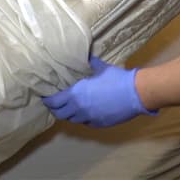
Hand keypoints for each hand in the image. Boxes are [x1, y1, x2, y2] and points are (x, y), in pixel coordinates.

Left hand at [41, 55, 155, 126]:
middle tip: (56, 103)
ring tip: (70, 107)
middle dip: (56, 109)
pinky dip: (82, 117)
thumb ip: (89, 63)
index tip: (45, 97)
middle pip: (60, 114)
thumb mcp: (100, 67)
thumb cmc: (116, 78)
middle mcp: (79, 109)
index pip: (54, 101)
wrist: (134, 93)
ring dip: (69, 114)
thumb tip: (86, 56)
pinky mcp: (99, 124)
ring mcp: (89, 118)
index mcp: (76, 94)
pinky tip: (86, 111)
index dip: (48, 100)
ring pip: (72, 120)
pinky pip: (86, 123)